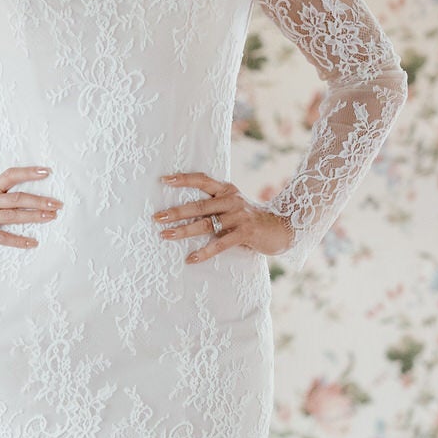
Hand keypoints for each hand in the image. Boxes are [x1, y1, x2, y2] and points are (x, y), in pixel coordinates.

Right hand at [0, 165, 62, 253]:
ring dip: (33, 217)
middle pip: (16, 198)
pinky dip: (18, 240)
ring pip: (11, 216)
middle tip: (58, 204)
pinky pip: (1, 237)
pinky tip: (32, 243)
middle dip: (39, 200)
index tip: (47, 171)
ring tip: (51, 218)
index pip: (10, 175)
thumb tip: (24, 194)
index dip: (28, 173)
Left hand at [152, 172, 294, 261]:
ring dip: (183, 231)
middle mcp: (231, 200)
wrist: (281, 228)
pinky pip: (220, 244)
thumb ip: (215, 203)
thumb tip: (184, 209)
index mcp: (227, 190)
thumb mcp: (233, 205)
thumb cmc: (250, 218)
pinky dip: (205, 252)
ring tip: (165, 235)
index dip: (183, 179)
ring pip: (206, 224)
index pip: (202, 179)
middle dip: (176, 211)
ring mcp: (238, 216)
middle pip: (199, 205)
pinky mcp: (245, 233)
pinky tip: (190, 258)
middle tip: (157, 217)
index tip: (164, 180)